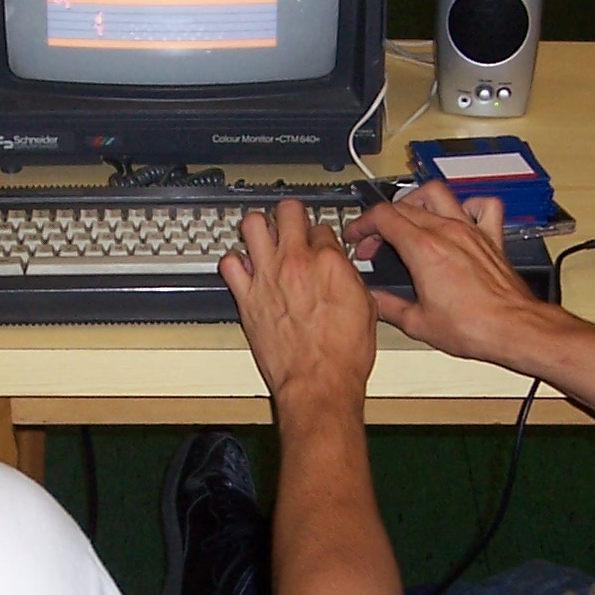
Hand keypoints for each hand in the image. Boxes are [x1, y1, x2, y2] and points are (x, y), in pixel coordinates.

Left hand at [220, 198, 377, 412]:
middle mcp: (296, 262)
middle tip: (291, 225)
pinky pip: (228, 264)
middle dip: (291, 215)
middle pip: (288, 210)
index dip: (321, 234)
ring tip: (263, 237)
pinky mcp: (247, 298)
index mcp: (329, 262)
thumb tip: (343, 268)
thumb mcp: (366, 308)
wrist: (319, 384)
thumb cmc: (343, 356)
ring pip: (251, 224)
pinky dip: (233, 262)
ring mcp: (268, 277)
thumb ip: (350, 278)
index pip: (321, 226)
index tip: (319, 243)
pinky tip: (243, 268)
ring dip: (258, 227)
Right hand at [346, 181, 546, 364]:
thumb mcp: (417, 323)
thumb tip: (373, 299)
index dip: (362, 224)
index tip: (356, 236)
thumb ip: (388, 306)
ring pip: (438, 193)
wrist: (514, 328)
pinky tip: (458, 217)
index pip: (383, 217)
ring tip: (407, 217)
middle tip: (375, 243)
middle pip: (404, 205)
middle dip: (381, 221)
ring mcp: (470, 231)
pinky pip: (482, 206)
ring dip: (416, 201)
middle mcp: (447, 232)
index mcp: (424, 250)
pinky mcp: (491, 238)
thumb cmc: (475, 326)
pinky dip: (467, 205)